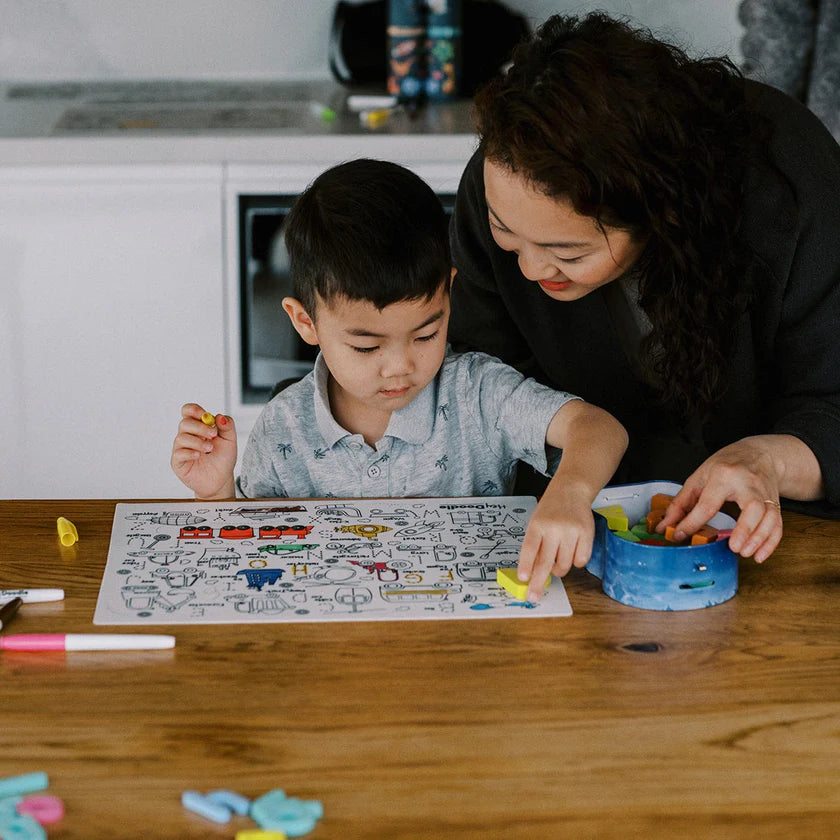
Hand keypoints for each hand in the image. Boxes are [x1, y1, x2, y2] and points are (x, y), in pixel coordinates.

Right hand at [171, 403, 236, 498]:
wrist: (221, 479)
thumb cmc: (223, 459)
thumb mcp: (230, 441)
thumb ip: (228, 426)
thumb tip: (220, 416)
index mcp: (198, 427)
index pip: (188, 412)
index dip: (193, 410)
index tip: (204, 414)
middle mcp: (188, 436)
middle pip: (185, 423)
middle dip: (200, 427)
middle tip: (213, 435)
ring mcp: (181, 448)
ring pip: (182, 437)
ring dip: (197, 442)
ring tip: (210, 449)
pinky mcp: (178, 462)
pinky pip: (178, 453)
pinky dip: (189, 452)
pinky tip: (198, 455)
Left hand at [517, 486, 594, 601]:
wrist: (571, 491)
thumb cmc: (551, 510)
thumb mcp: (536, 522)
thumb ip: (536, 545)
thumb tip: (534, 573)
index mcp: (537, 525)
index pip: (529, 549)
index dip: (526, 566)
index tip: (523, 579)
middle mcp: (554, 528)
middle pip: (546, 562)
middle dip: (538, 582)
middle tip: (534, 595)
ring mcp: (572, 531)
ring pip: (565, 565)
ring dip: (559, 569)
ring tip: (558, 558)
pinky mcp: (587, 534)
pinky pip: (581, 560)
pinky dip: (576, 562)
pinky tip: (572, 551)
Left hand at [657, 439, 782, 561]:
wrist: (758, 453)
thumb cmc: (726, 465)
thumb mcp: (699, 477)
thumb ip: (681, 502)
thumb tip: (664, 526)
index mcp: (723, 475)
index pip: (708, 503)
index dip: (692, 522)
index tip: (679, 536)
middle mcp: (747, 484)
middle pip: (753, 507)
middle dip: (745, 529)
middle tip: (734, 548)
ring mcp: (765, 493)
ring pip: (770, 517)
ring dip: (759, 538)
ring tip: (744, 553)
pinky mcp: (775, 502)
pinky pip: (778, 523)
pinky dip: (771, 541)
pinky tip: (759, 555)